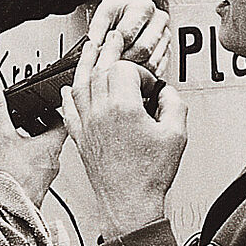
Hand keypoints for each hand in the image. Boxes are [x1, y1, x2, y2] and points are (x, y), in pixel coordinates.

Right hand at [0, 77, 67, 207]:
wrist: (9, 210)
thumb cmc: (14, 179)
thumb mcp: (3, 137)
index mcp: (52, 146)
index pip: (64, 121)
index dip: (57, 109)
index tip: (50, 102)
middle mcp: (53, 161)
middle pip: (53, 137)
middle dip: (42, 126)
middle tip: (31, 118)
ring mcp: (45, 176)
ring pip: (43, 154)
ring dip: (33, 145)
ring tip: (19, 138)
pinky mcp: (34, 187)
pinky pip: (34, 169)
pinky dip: (26, 161)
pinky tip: (14, 162)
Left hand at [61, 39, 187, 239]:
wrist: (128, 203)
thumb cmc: (149, 176)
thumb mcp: (177, 135)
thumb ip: (174, 104)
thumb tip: (166, 92)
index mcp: (123, 108)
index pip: (125, 70)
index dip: (141, 73)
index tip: (151, 88)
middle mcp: (100, 112)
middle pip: (100, 70)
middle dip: (112, 57)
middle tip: (116, 41)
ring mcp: (87, 124)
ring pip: (81, 84)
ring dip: (87, 66)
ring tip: (91, 51)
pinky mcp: (80, 137)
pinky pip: (68, 109)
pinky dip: (68, 95)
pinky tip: (69, 89)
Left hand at [88, 0, 170, 76]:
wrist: (130, 10)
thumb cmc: (118, 12)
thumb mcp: (103, 14)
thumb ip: (96, 29)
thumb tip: (94, 46)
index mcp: (143, 7)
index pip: (128, 34)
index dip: (113, 47)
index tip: (103, 53)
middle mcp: (159, 20)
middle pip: (143, 49)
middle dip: (124, 60)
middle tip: (111, 63)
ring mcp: (165, 36)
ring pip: (153, 62)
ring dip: (134, 69)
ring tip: (121, 66)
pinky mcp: (168, 51)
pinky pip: (158, 69)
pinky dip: (144, 74)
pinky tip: (133, 71)